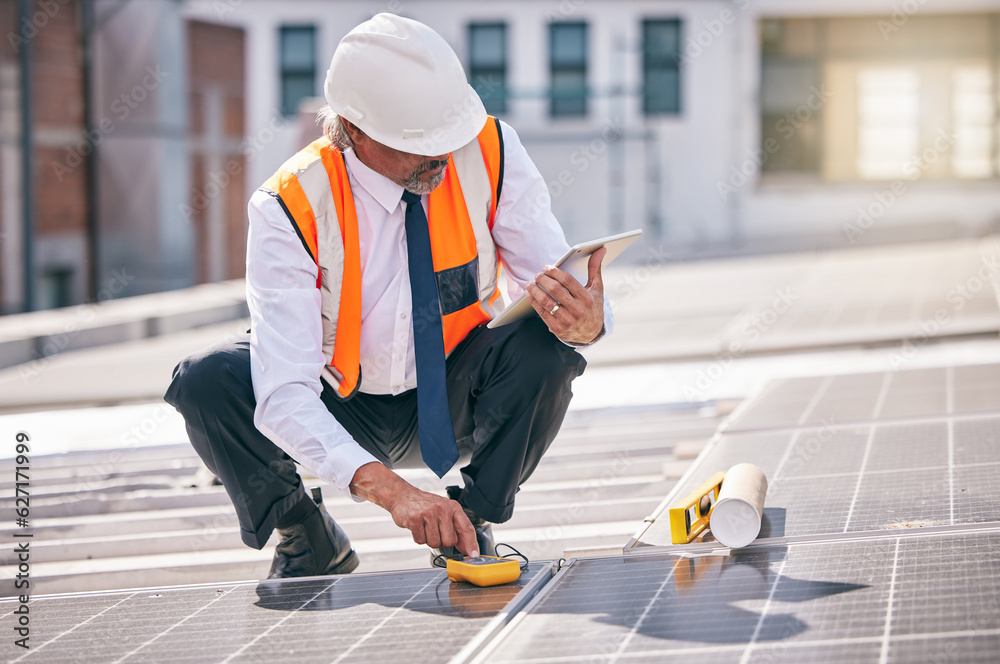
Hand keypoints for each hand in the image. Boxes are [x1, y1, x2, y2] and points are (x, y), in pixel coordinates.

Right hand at [349, 462, 479, 555]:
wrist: (403, 496)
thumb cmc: (425, 505)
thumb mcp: (445, 511)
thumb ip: (456, 528)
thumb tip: (467, 547)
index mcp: (453, 507)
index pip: (467, 528)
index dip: (471, 543)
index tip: (474, 554)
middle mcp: (442, 508)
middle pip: (449, 541)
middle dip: (442, 541)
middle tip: (435, 530)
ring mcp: (428, 513)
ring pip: (435, 543)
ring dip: (429, 539)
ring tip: (425, 527)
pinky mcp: (415, 519)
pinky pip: (421, 540)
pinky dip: (419, 538)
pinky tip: (417, 527)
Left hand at [526, 246, 605, 344]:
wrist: (591, 334)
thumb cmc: (593, 307)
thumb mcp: (596, 289)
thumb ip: (595, 268)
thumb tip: (600, 249)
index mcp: (587, 298)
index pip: (567, 281)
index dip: (555, 272)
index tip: (547, 268)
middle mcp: (577, 310)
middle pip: (555, 290)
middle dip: (543, 279)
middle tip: (537, 274)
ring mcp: (567, 321)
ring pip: (546, 302)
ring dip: (535, 290)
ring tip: (530, 283)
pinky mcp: (557, 328)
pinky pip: (542, 313)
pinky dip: (534, 302)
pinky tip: (530, 294)